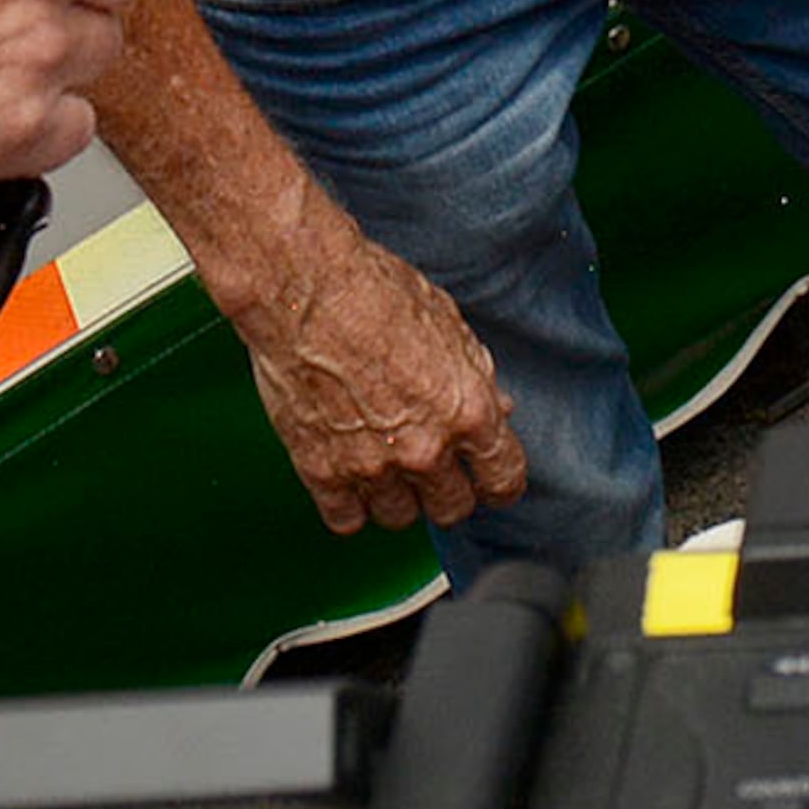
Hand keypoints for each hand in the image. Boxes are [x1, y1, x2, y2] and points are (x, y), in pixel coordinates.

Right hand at [229, 214, 528, 534]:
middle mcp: (426, 448)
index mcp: (467, 409)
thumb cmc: (375, 292)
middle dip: (451, 491)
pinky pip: (346, 519)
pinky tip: (351, 480)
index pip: (504, 478)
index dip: (501, 482)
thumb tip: (498, 408)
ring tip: (391, 469)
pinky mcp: (321, 471)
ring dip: (401, 498)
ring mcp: (372, 466)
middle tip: (438, 471)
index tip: (492, 481)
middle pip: (453, 507)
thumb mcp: (447, 322)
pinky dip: (351, 506)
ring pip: (401, 518)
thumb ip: (475, 374)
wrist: (303, 290)